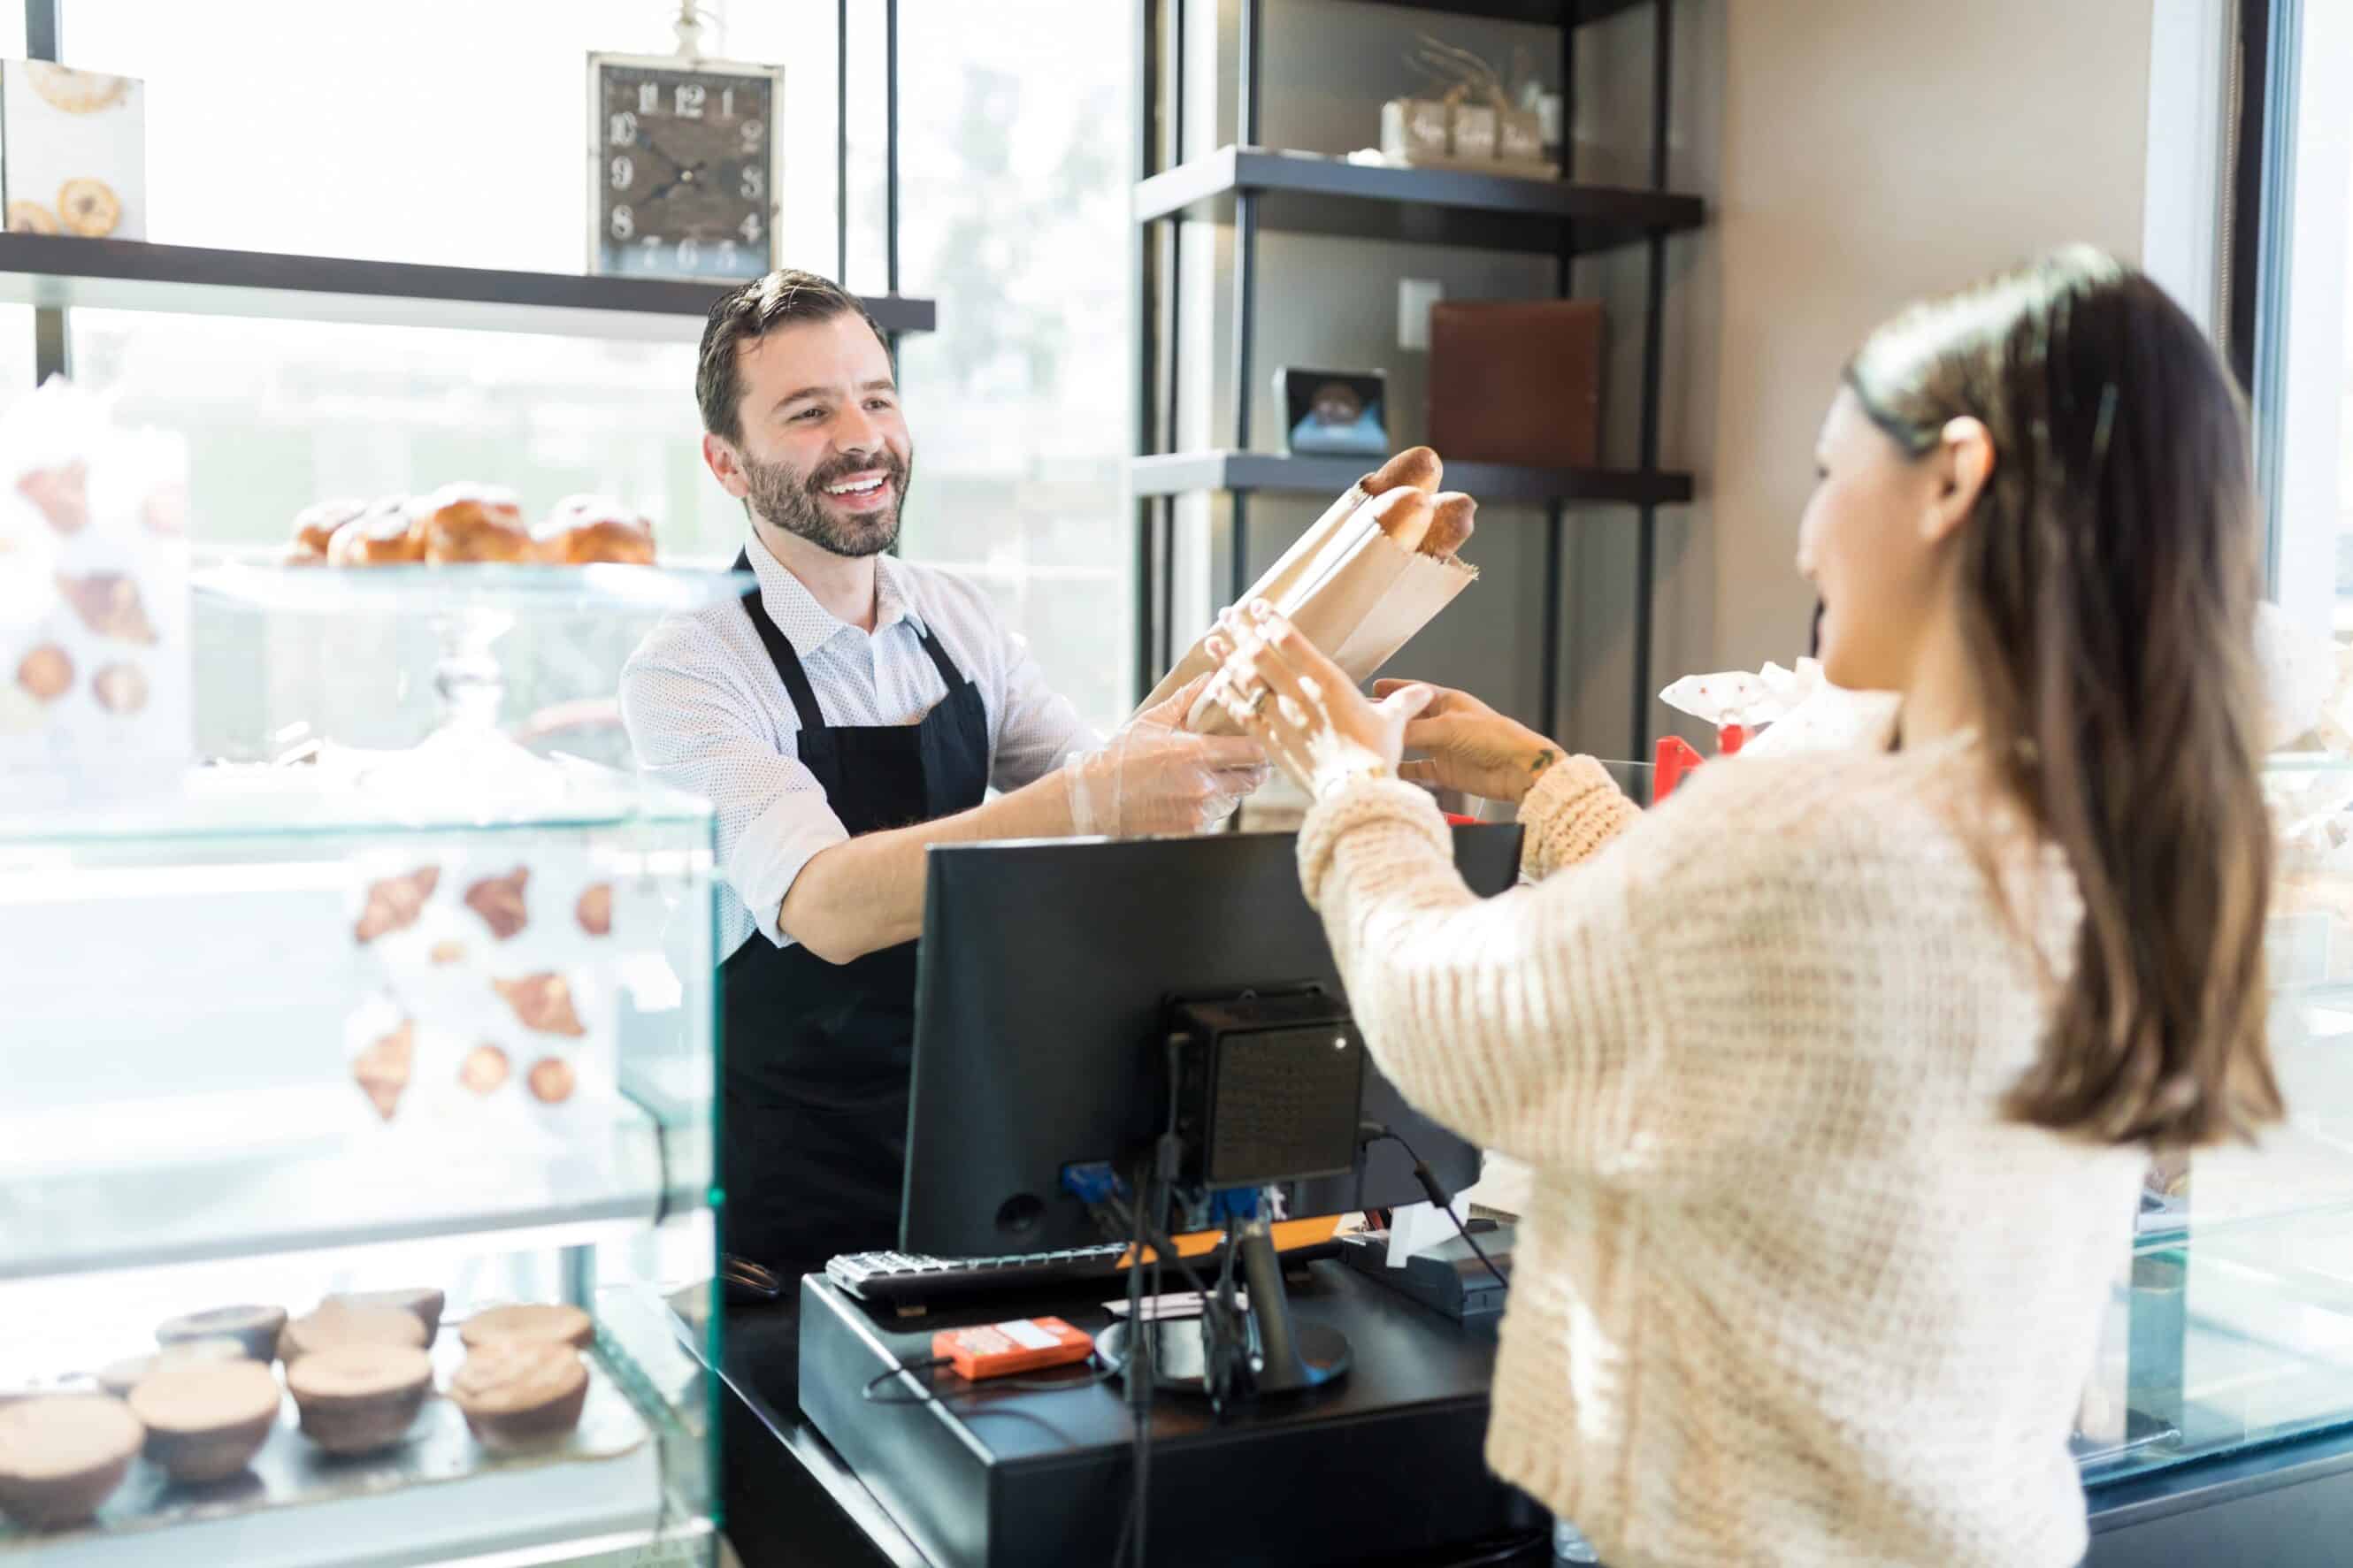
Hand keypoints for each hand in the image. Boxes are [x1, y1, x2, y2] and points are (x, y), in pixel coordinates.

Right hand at [1066, 674, 1270, 835]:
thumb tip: (1207, 678)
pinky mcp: (1192, 826)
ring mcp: (1198, 809)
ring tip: (1218, 774)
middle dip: (1254, 768)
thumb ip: (1185, 700)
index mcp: (1196, 753)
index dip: (1263, 746)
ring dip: (1234, 786)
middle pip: (1253, 779)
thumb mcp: (1152, 721)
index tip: (1263, 741)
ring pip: (1236, 798)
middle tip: (1248, 759)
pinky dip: (1214, 803)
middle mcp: (1203, 784)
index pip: (1252, 752)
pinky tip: (1197, 791)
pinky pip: (1217, 814)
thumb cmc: (1121, 756)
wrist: (1097, 797)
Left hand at [1203, 602, 1435, 797]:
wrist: (1355, 793)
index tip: (1259, 605)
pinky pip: (1241, 713)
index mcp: (1328, 682)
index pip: (1292, 641)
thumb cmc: (1375, 757)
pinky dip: (1227, 696)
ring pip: (1246, 680)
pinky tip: (1215, 683)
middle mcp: (1299, 695)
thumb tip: (1425, 693)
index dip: (1272, 620)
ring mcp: (1281, 718)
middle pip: (1262, 655)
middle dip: (1242, 631)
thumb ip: (1404, 703)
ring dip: (1227, 658)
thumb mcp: (1393, 724)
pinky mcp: (1270, 741)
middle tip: (1227, 614)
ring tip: (1212, 640)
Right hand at [1371, 679, 1564, 804]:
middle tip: (1361, 719)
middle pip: (1409, 720)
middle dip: (1387, 720)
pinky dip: (1404, 770)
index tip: (1373, 688)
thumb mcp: (1450, 727)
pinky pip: (1418, 769)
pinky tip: (1389, 770)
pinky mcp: (1446, 770)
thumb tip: (1385, 735)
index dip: (1395, 690)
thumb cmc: (1494, 738)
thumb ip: (1415, 731)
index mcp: (1448, 703)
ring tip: (1369, 745)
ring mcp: (1444, 747)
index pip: (1415, 693)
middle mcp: (1443, 724)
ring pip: (1410, 745)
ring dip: (1393, 745)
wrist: (1517, 769)